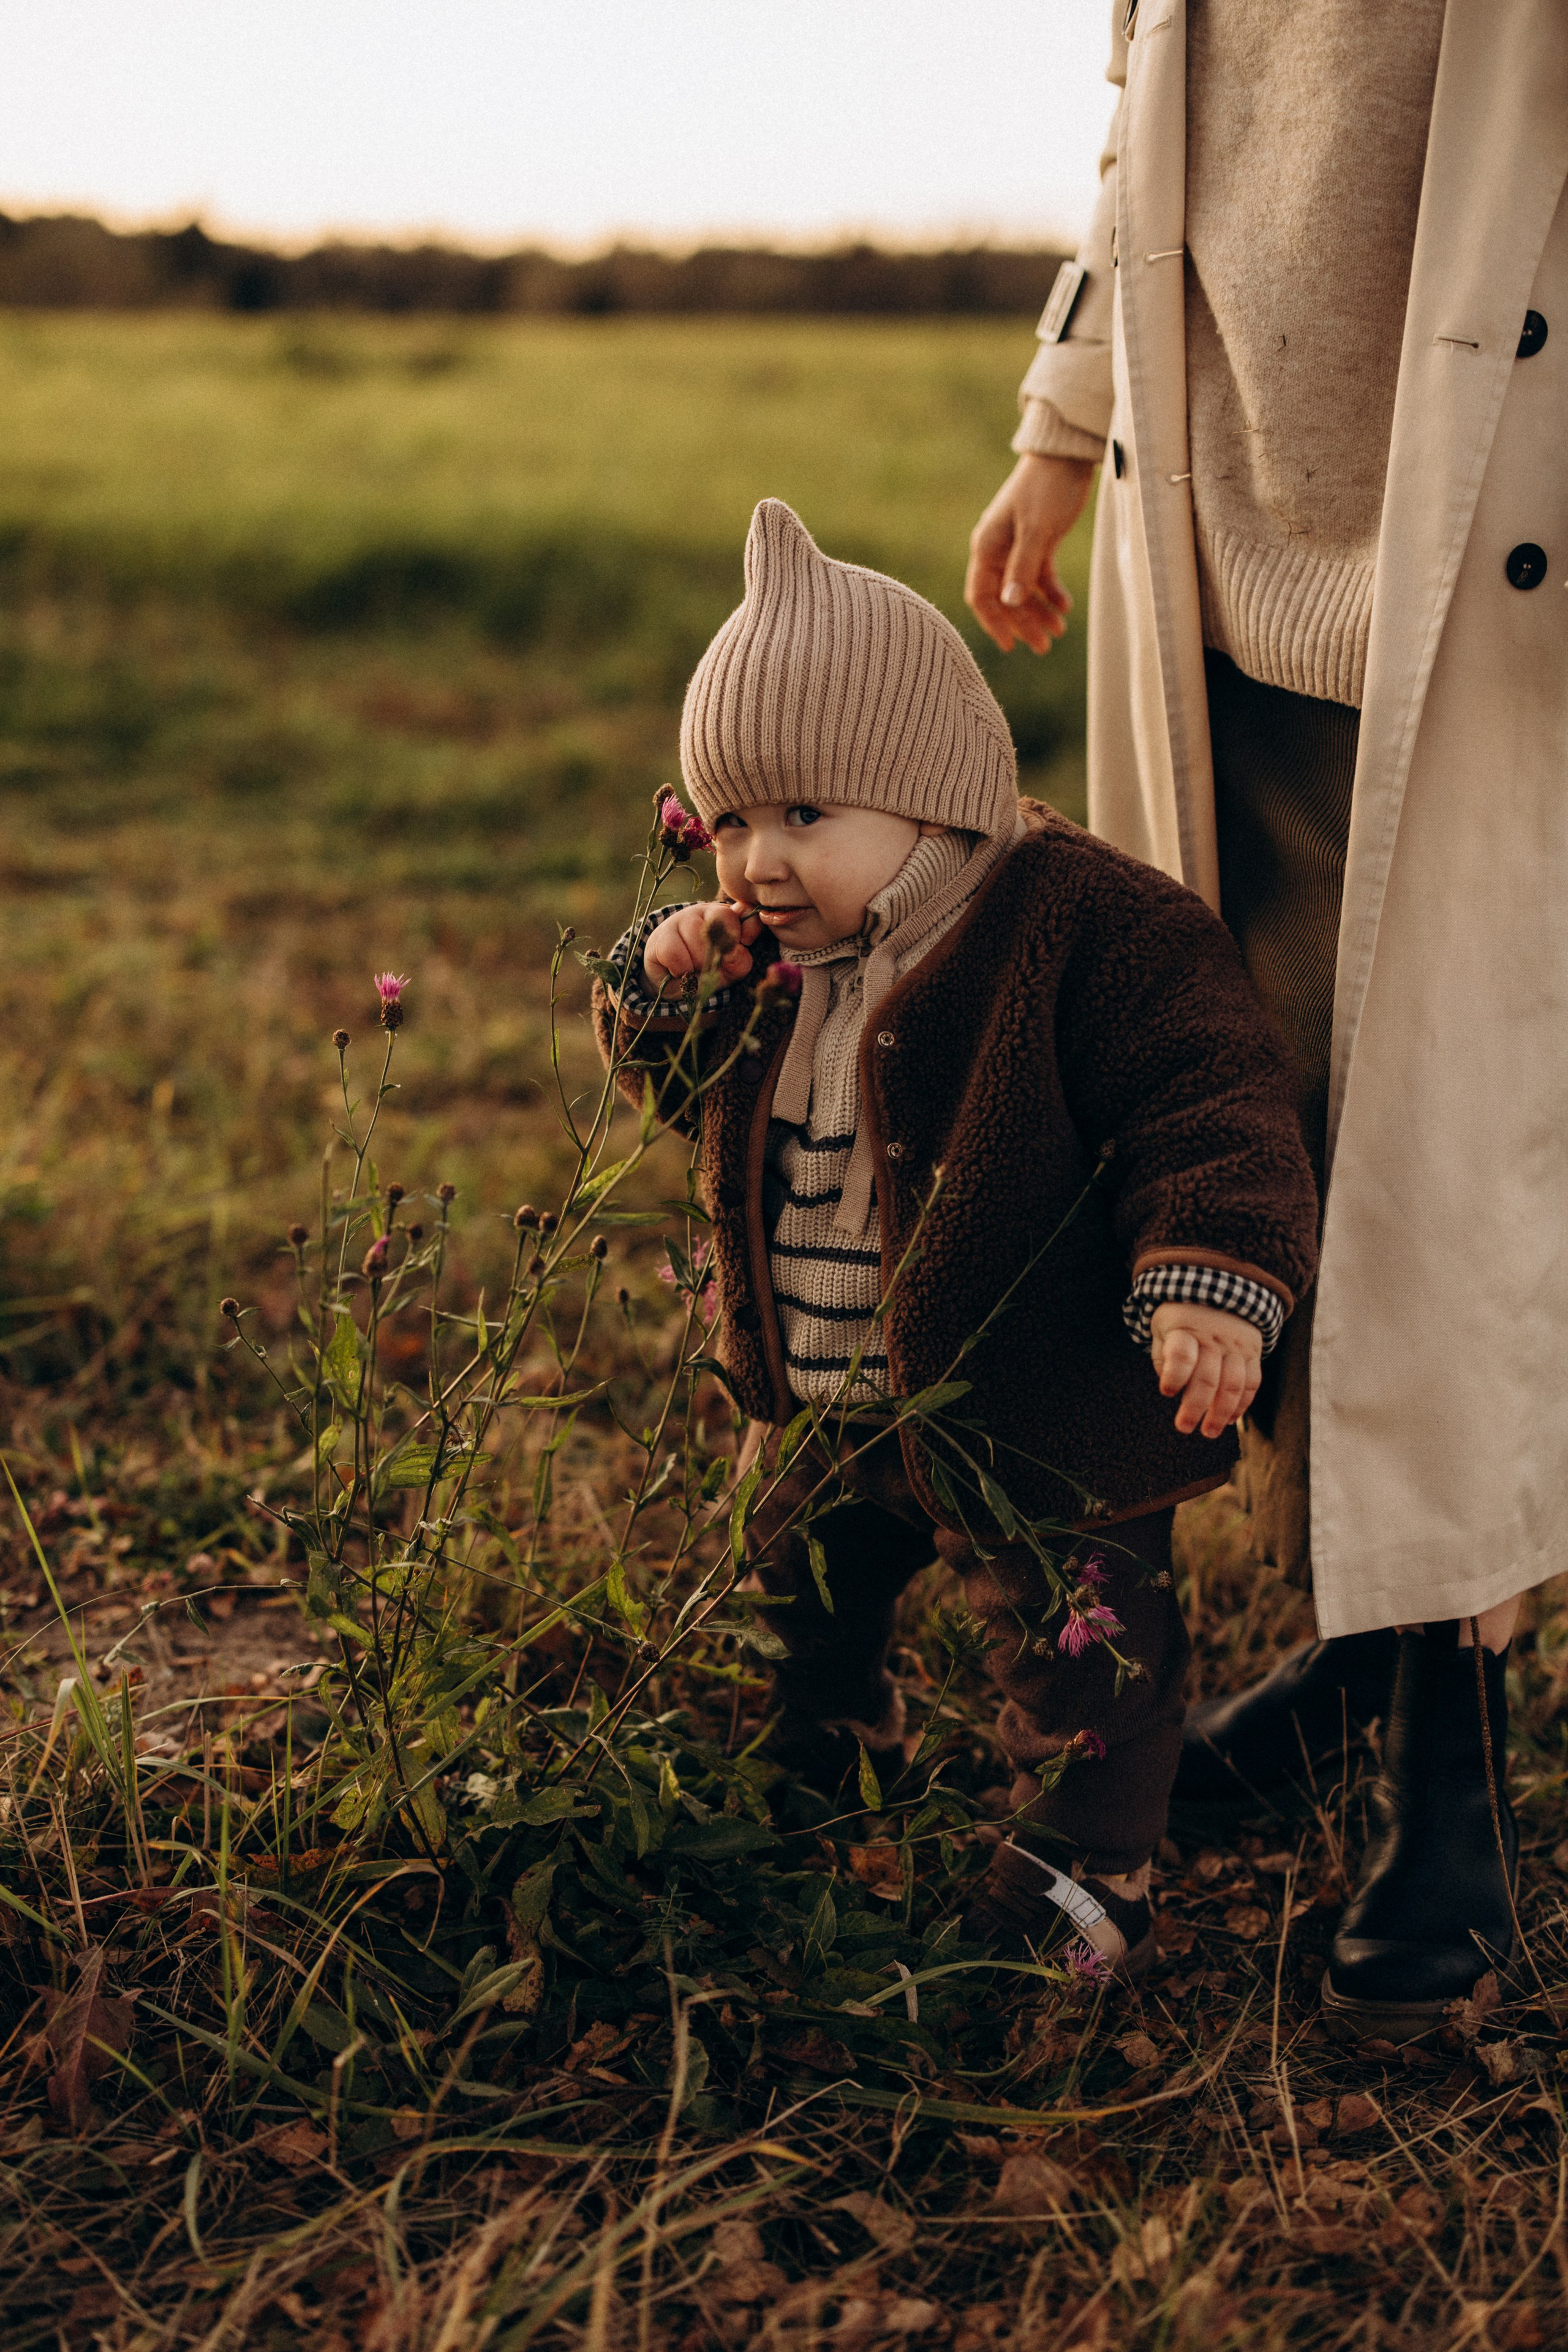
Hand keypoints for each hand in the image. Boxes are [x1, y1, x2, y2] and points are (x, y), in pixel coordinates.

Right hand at [643, 900, 763, 991]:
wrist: (670, 980)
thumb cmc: (705, 972)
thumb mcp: (729, 971)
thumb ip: (740, 962)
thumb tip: (735, 952)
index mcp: (729, 919)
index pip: (746, 912)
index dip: (750, 926)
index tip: (746, 942)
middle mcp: (706, 912)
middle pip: (720, 924)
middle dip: (717, 953)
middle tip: (711, 967)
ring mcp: (682, 919)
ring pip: (697, 939)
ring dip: (698, 964)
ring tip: (694, 970)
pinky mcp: (662, 933)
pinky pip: (676, 954)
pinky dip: (680, 970)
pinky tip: (678, 970)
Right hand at [965, 453, 1094, 653]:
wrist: (1066, 455)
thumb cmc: (1047, 488)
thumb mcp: (1036, 529)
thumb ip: (1022, 567)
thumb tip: (1010, 603)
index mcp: (987, 547)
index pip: (982, 596)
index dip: (994, 623)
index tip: (1011, 646)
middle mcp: (998, 550)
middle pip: (1005, 598)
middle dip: (1023, 623)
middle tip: (1045, 647)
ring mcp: (1017, 547)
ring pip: (1023, 590)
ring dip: (1039, 612)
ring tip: (1060, 631)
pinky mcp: (1038, 541)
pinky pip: (1040, 576)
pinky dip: (1051, 592)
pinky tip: (1065, 606)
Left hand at [1151, 1302, 1263, 1439]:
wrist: (1218, 1286)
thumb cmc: (1181, 1317)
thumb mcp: (1162, 1327)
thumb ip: (1164, 1357)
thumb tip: (1173, 1390)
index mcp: (1185, 1329)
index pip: (1182, 1354)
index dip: (1175, 1375)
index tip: (1166, 1391)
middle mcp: (1213, 1339)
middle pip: (1207, 1378)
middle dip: (1195, 1407)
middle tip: (1184, 1427)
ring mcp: (1236, 1346)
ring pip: (1232, 1385)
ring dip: (1221, 1412)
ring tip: (1208, 1432)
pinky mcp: (1252, 1353)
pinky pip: (1252, 1382)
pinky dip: (1242, 1404)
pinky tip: (1229, 1419)